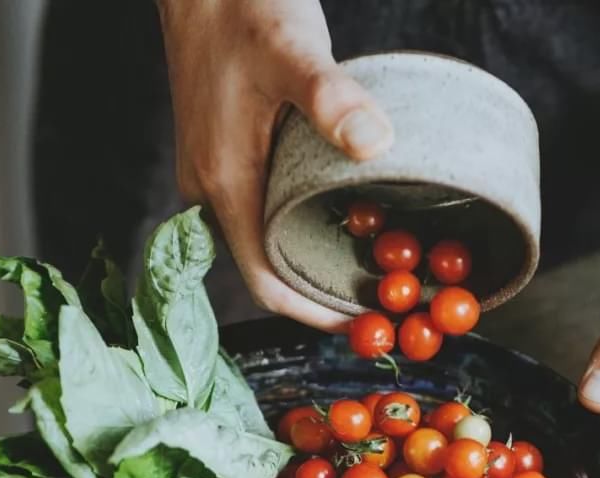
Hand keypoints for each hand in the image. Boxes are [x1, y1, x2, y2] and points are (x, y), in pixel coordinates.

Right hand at [157, 0, 393, 330]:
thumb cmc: (240, 8)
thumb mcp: (291, 50)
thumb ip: (329, 98)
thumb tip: (375, 143)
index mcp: (224, 181)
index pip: (266, 282)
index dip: (316, 313)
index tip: (367, 322)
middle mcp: (213, 188)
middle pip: (268, 269)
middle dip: (324, 292)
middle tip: (386, 295)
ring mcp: (216, 172)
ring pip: (266, 242)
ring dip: (315, 260)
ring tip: (373, 262)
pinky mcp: (227, 154)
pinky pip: (264, 212)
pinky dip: (303, 226)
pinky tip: (343, 214)